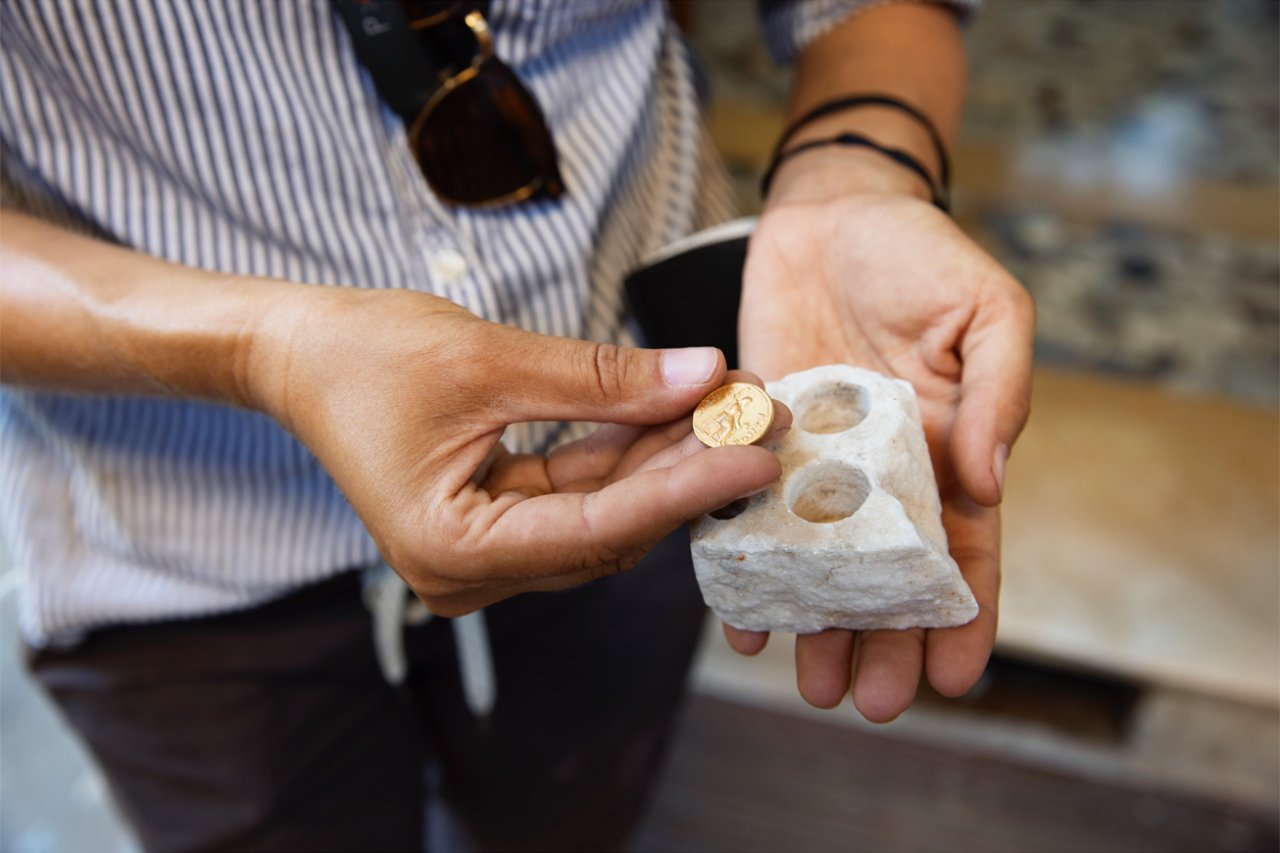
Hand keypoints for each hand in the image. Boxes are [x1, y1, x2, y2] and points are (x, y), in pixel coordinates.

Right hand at [246, 287, 786, 614]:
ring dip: (665, 456)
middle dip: (688, 467)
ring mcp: (486, 553)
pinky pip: (579, 492)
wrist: (299, 354)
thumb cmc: (364, 355)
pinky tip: (678, 410)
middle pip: (610, 529)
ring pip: (603, 512)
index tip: (754, 455)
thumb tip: (702, 376)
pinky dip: (627, 452)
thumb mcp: (489, 358)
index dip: (684, 491)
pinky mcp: (498, 521)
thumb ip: (600, 380)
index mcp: (452, 551)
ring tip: (730, 403)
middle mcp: (470, 573)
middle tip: (761, 415)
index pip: (598, 531)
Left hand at [732, 154, 1034, 721]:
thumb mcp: (987, 310)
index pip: (965, 549)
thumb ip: (1000, 391)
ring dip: (816, 622)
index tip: (956, 675)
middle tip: (872, 699)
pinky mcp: (752, 440)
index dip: (965, 612)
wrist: (830, 211)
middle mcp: (879, 474)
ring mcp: (814, 463)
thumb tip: (990, 479)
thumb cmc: (919, 253)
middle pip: (886, 576)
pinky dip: (743, 564)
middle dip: (884, 639)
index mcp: (947, 451)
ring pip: (816, 563)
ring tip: (812, 681)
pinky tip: (739, 615)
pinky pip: (744, 512)